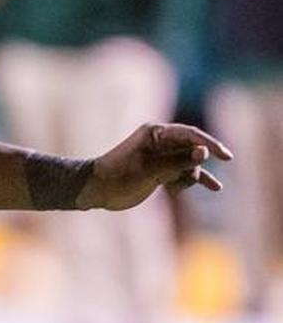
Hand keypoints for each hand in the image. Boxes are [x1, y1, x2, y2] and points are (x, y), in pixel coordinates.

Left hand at [78, 123, 233, 210]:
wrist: (98, 189)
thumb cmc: (120, 175)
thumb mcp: (150, 169)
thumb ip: (178, 161)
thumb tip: (203, 153)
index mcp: (155, 133)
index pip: (190, 135)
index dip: (210, 144)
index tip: (225, 157)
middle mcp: (160, 142)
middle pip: (192, 149)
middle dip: (198, 163)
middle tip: (196, 180)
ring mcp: (161, 157)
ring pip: (189, 163)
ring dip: (193, 175)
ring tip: (187, 187)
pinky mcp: (160, 171)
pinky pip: (183, 173)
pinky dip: (192, 180)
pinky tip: (213, 187)